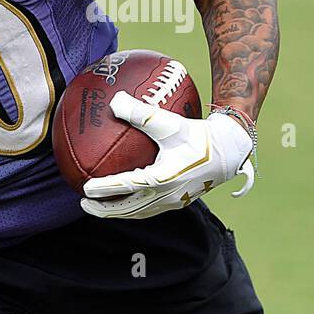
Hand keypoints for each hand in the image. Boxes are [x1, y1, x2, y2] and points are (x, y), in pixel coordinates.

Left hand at [79, 90, 255, 219]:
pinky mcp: (180, 201)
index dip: (104, 189)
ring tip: (100, 207)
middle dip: (104, 209)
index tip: (85, 188)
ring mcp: (174, 201)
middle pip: (129, 208)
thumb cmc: (199, 134)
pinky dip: (133, 207)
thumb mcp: (170, 122)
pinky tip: (127, 198)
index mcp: (164, 177)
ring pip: (139, 212)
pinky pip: (150, 209)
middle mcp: (167, 194)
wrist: (229, 150)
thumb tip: (115, 101)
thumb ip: (142, 113)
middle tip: (84, 203)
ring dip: (118, 211)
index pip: (127, 186)